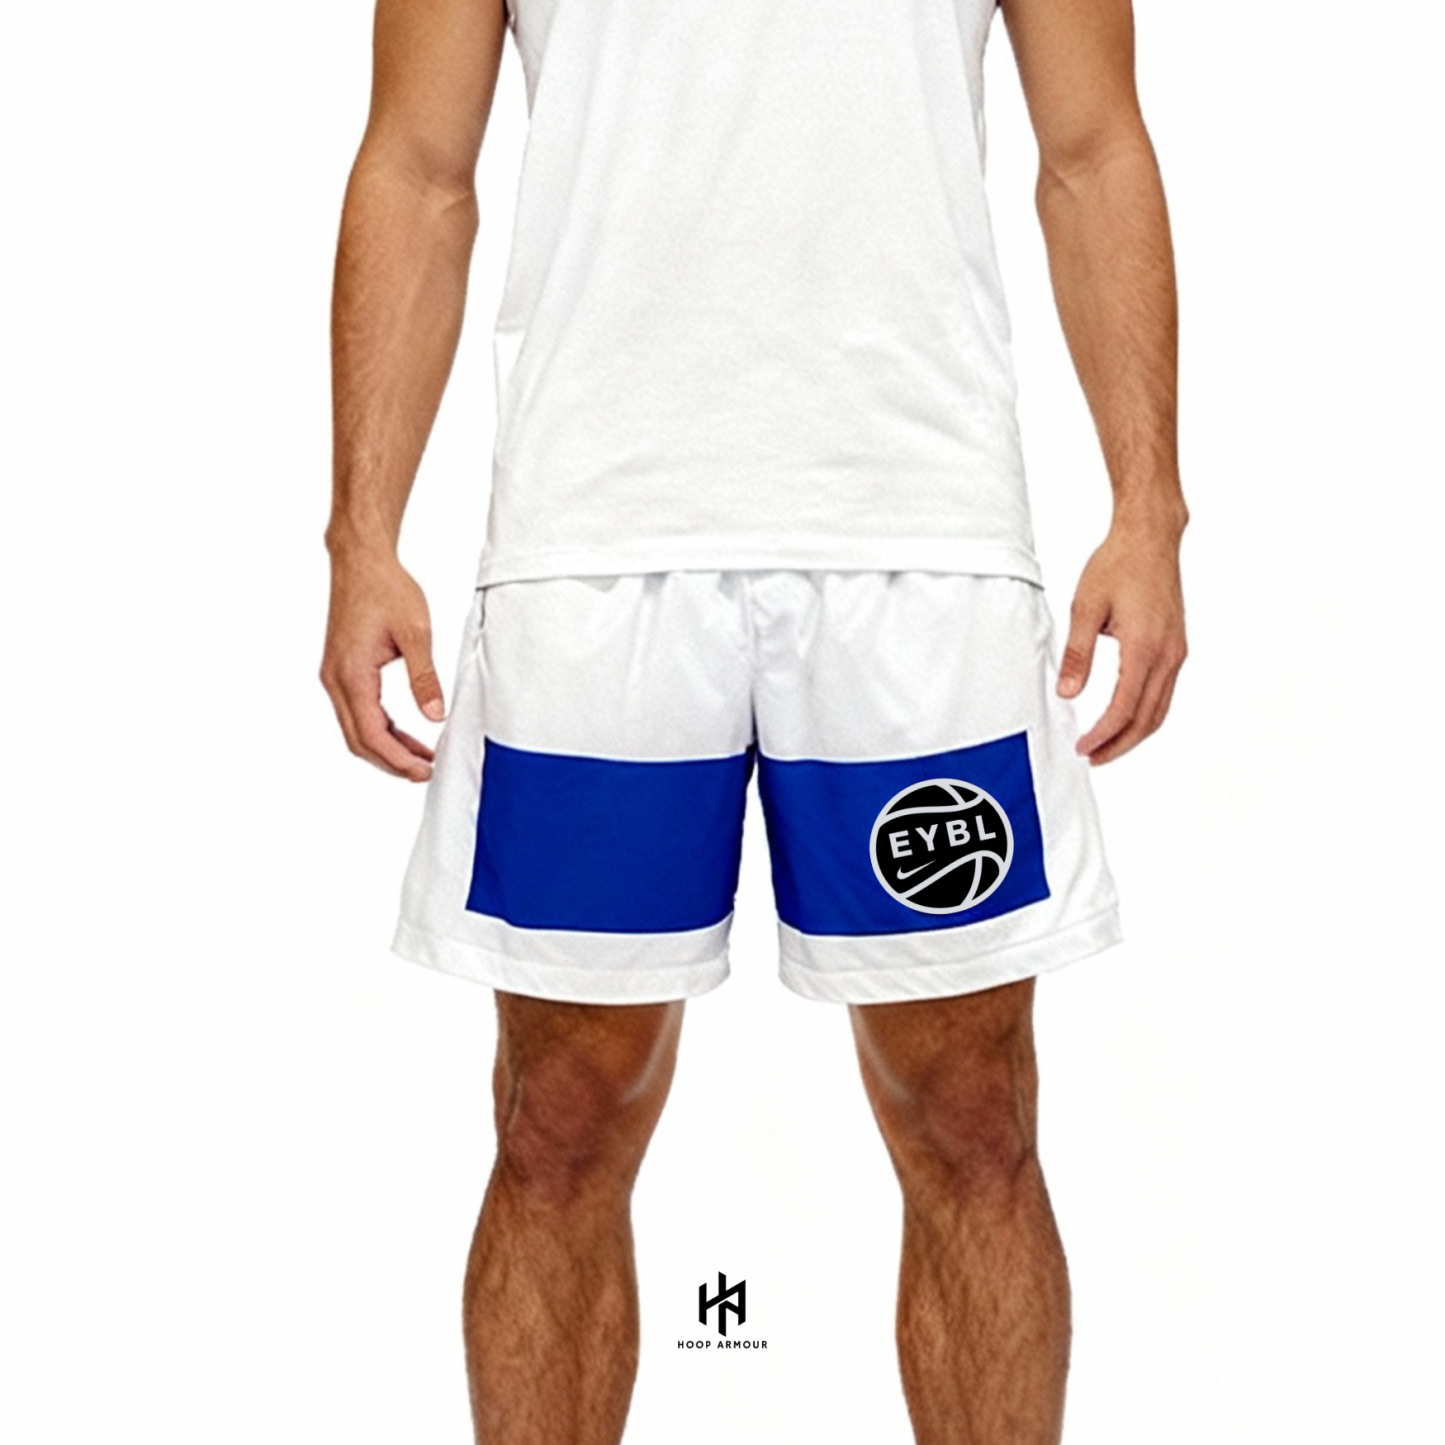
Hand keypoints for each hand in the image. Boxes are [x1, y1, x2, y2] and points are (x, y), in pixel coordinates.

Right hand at [320, 550, 443, 780]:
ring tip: (421, 758)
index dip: (398, 760)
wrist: (361, 561)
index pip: (371, 734)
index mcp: (352, 674)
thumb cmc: (386, 589)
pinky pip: (357, 711)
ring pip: (356, 728)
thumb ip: (425, 677)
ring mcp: (335, 676)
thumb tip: (435, 715)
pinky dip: (380, 728)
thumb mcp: (416, 633)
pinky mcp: (341, 670)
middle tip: (426, 772)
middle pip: (358, 740)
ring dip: (386, 748)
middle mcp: (335, 680)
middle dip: (391, 762)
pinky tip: (406, 734)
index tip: (425, 771)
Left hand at [1057, 513, 1186, 765]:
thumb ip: (1076, 655)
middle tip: (1092, 758)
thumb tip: (1067, 693)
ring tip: (1106, 746)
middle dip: (1120, 744)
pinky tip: (1124, 717)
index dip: (1104, 734)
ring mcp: (1177, 652)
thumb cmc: (1118, 564)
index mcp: (1145, 647)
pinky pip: (1164, 692)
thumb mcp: (1085, 607)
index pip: (1124, 707)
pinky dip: (1145, 713)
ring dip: (1134, 733)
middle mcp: (1169, 655)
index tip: (1083, 748)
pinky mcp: (1176, 646)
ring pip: (1160, 708)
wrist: (1150, 537)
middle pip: (1148, 718)